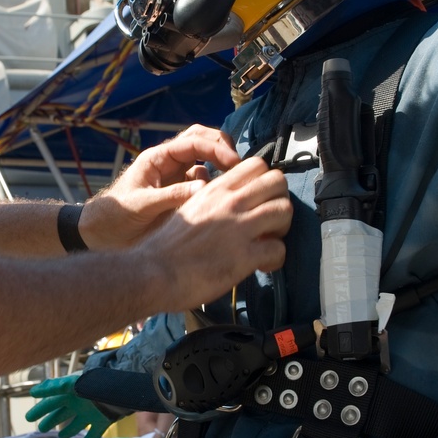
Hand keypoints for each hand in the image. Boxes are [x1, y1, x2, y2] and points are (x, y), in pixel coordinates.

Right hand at [25, 376, 110, 437]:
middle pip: (61, 414)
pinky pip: (95, 432)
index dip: (39, 410)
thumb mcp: (71, 384)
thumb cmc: (93, 384)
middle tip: (41, 428)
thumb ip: (53, 388)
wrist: (120, 388)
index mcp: (70, 393)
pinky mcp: (104, 420)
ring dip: (69, 430)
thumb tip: (33, 392)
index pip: (51, 403)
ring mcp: (91, 412)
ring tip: (62, 435)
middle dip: (51, 420)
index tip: (28, 417)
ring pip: (77, 423)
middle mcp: (79, 403)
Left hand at [77, 125, 239, 250]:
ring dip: (221, 165)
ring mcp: (176, 176)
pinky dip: (215, 185)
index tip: (233, 161)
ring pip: (205, 159)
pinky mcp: (180, 192)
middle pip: (202, 140)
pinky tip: (222, 198)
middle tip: (240, 166)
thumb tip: (203, 189)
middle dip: (223, 147)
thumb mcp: (142, 205)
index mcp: (158, 157)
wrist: (102, 233)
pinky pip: (203, 182)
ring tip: (236, 181)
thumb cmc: (115, 215)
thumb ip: (171, 196)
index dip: (216, 147)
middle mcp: (169, 162)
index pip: (193, 141)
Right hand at [135, 155, 291, 312]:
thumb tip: (230, 206)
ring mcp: (239, 227)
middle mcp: (230, 202)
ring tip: (268, 242)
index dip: (264, 183)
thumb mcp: (189, 208)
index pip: (257, 165)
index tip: (258, 201)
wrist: (152, 272)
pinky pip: (279, 249)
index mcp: (215, 189)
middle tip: (269, 221)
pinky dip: (275, 259)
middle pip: (278, 181)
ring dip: (282, 228)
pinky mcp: (244, 256)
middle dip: (279, 200)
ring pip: (285, 210)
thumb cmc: (166, 246)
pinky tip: (262, 265)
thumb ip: (212, 201)